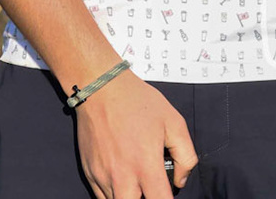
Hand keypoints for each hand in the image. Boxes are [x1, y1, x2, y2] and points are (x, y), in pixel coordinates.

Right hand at [74, 70, 196, 198]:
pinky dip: (114, 194)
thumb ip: (185, 155)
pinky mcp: (89, 173)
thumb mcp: (174, 121)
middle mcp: (122, 176)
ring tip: (137, 181)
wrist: (100, 89)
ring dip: (130, 197)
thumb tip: (180, 180)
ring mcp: (103, 177)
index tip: (168, 194)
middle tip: (152, 190)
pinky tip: (123, 179)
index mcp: (146, 165)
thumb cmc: (137, 102)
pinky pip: (102, 198)